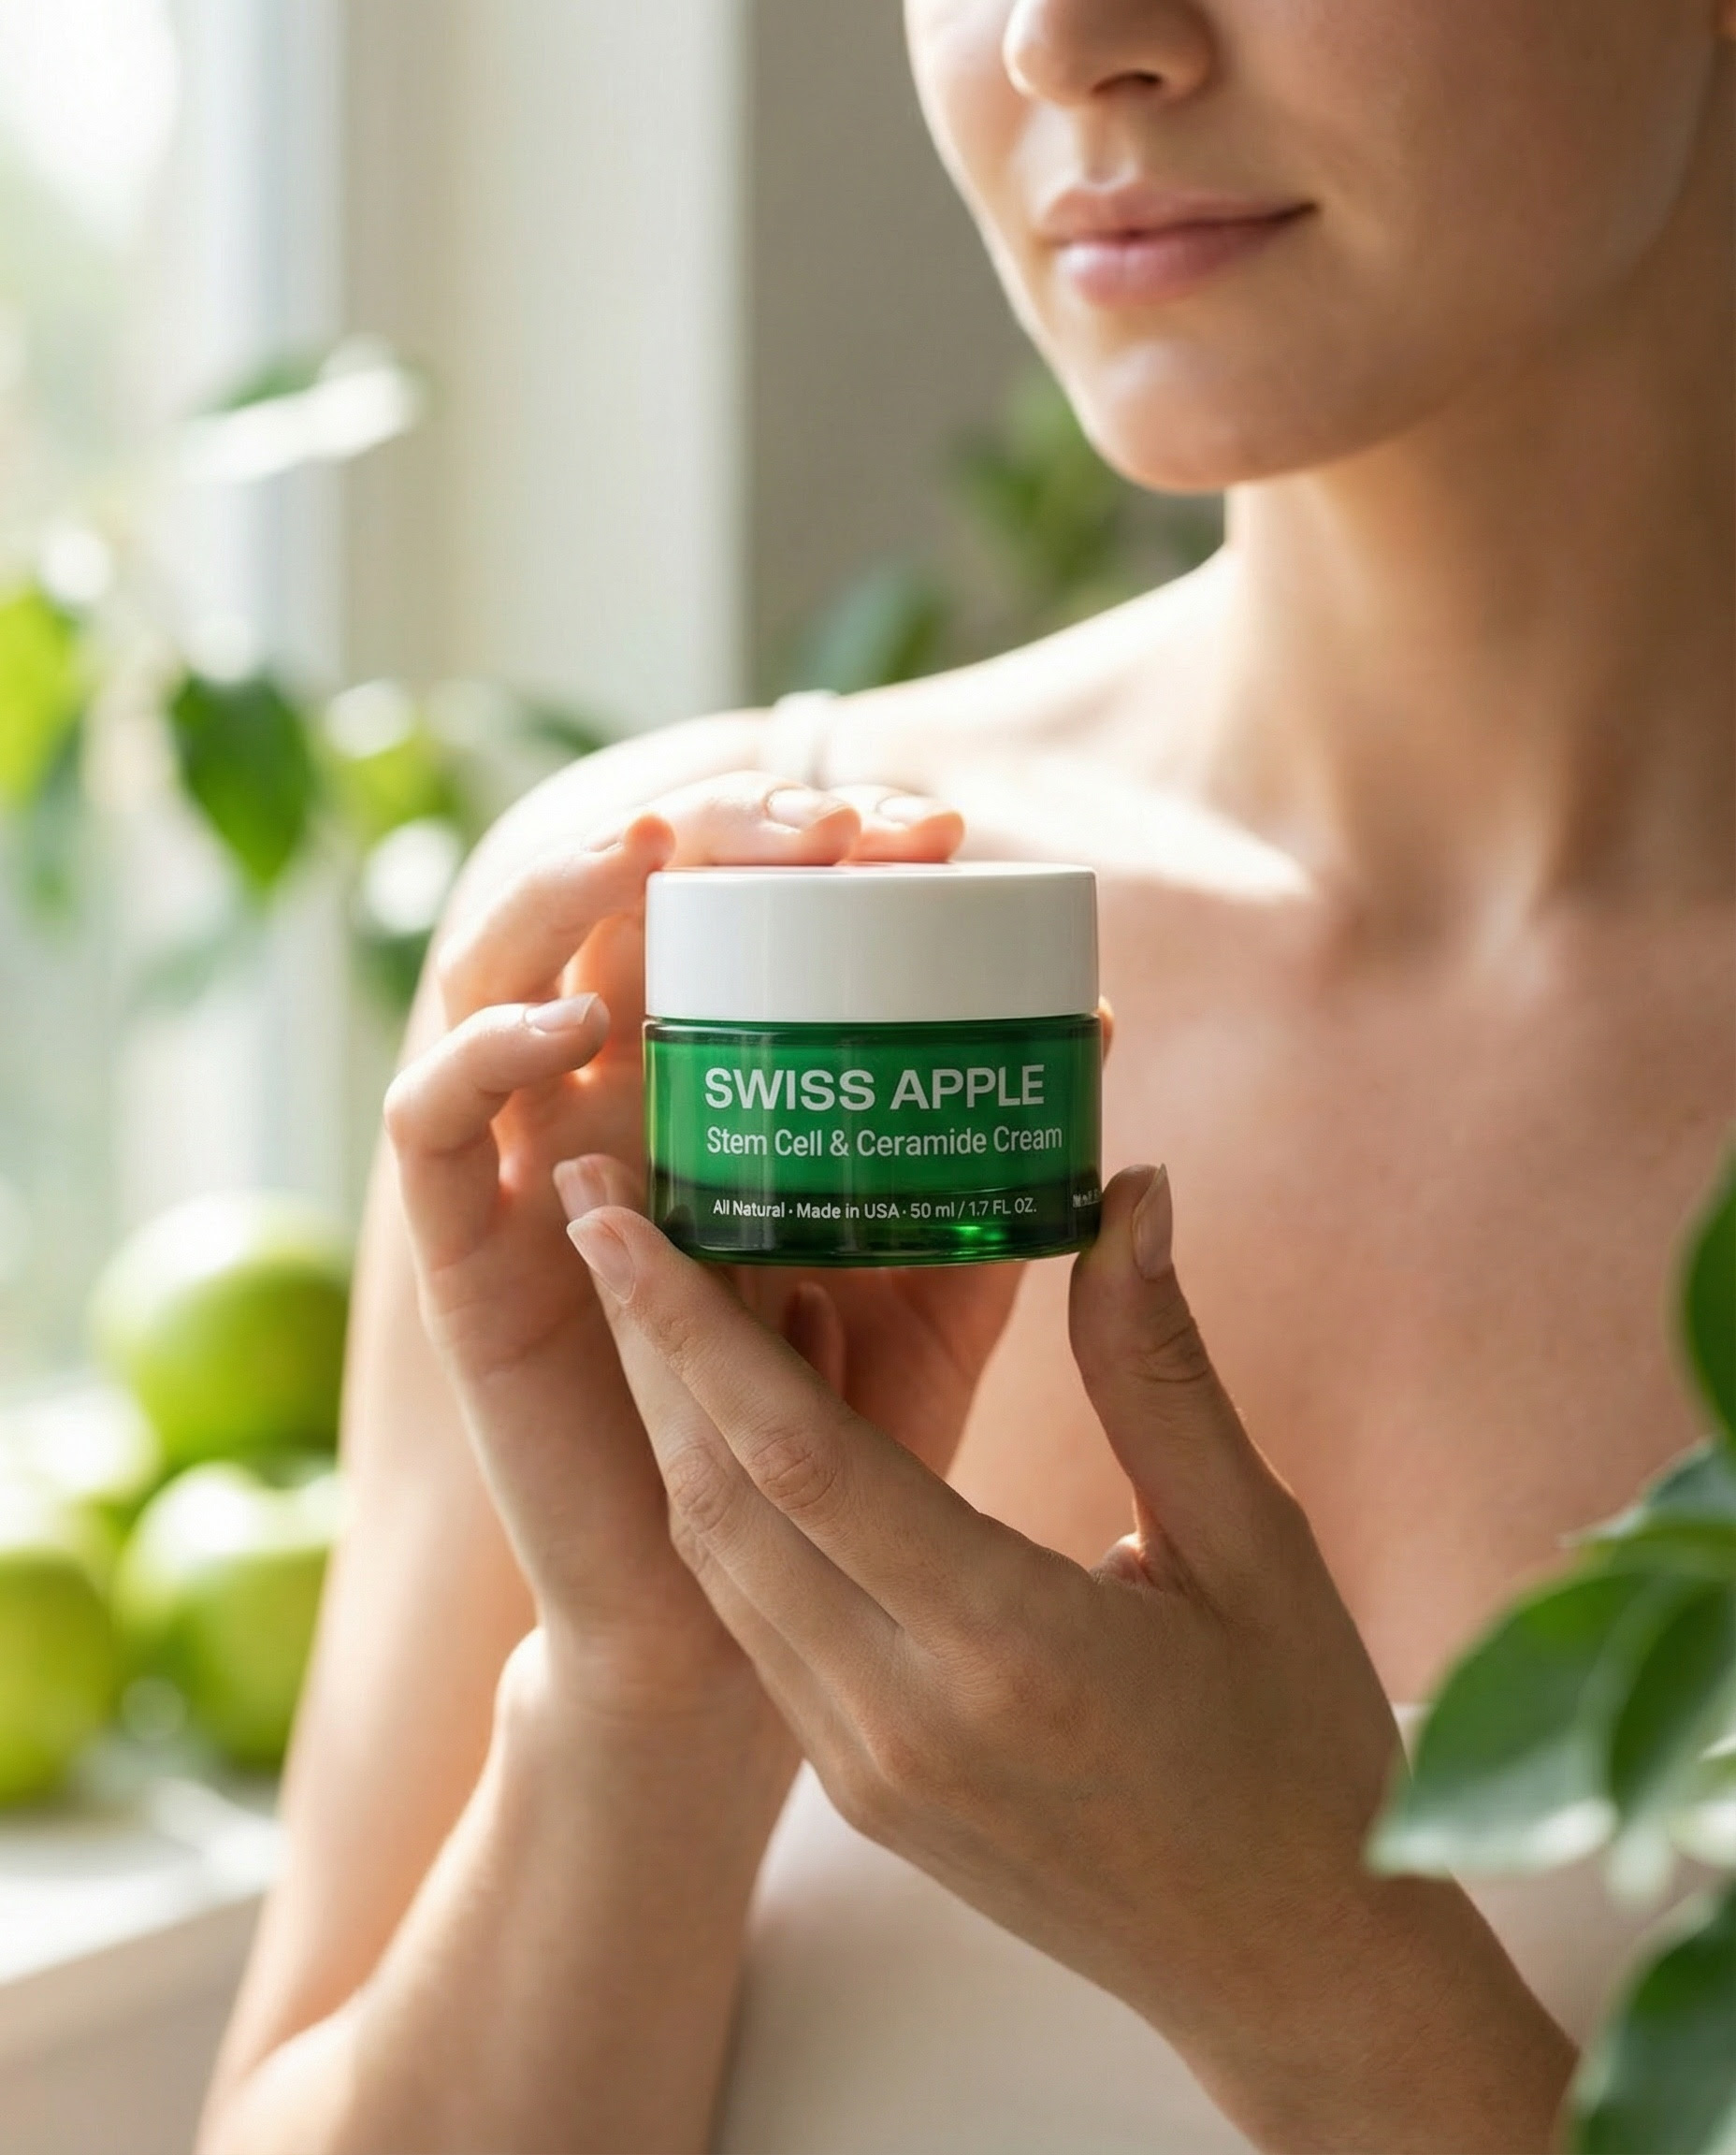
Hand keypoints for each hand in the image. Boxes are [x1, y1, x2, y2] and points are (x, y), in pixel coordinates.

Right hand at [382, 770, 964, 1731]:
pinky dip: (488, 1055)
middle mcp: (606, 1121)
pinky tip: (580, 1019)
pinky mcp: (460, 1265)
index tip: (939, 830)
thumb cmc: (850, 1475)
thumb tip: (1094, 1036)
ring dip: (566, 896)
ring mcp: (521, 1181)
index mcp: (708, 1118)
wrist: (735, 1654)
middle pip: (616, 925)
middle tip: (835, 819)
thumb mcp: (934, 1310)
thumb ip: (999, 1192)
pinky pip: (435, 1131)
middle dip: (709, 842)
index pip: (732, 931)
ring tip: (663, 845)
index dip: (812, 853)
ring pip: (497, 985)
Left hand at [566, 1166, 1576, 2153]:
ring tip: (649, 1287)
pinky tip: (747, 1416)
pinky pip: (758, 1622)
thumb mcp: (1255, 1549)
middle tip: (588, 1204)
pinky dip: (732, 1505)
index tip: (611, 1219)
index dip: (691, 1326)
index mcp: (1008, 1645)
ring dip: (670, 1420)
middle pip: (717, 1500)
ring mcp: (864, 1765)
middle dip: (638, 1345)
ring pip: (719, 1562)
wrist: (1287, 1971)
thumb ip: (1160, 1371)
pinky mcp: (860, 1789)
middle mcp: (902, 1714)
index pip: (799, 1456)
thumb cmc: (1299, 1753)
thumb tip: (1130, 1195)